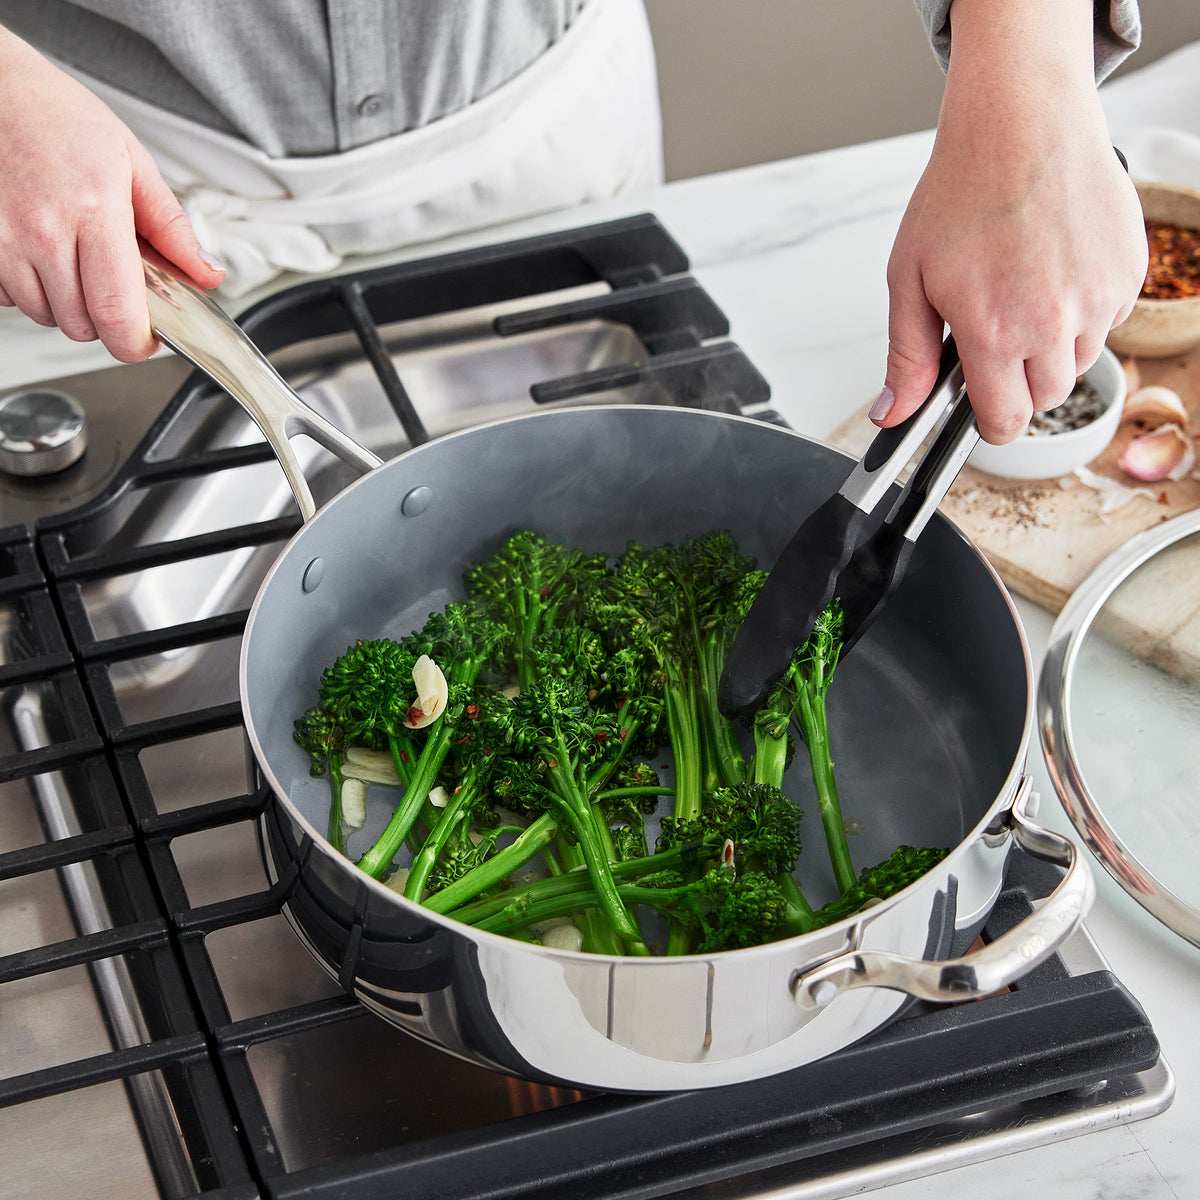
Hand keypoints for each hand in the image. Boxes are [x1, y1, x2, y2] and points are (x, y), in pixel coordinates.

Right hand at [0, 26, 223, 360]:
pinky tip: (42, 256)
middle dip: (107, 321)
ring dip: (69, 306)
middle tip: (115, 289)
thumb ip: (172, 227)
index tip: (148, 338)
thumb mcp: (132, 163)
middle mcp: (42, 230)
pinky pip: (10, 298)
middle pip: (83, 325)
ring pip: (47, 316)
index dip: (136, 342)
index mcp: (93, 210)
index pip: (117, 311)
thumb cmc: (59, 119)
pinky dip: (31, 290)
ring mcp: (3, 239)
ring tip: (76, 262)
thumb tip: (206, 273)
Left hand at [877, 0, 1147, 444]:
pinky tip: (1054, 270)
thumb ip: (906, 357)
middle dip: (1018, 382)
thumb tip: (893, 415)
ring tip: (1022, 292)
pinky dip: (1084, 309)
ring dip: (1052, 346)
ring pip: (1079, 361)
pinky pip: (1109, 319)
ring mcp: (1098, 298)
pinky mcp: (1129, 271)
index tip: (983, 412)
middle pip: (1044, 398)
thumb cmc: (962, 192)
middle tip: (995, 336)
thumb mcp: (910, 280)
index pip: (1005, 422)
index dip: (990, 424)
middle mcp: (1053, 323)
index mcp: (995, 332)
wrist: (1021, 123)